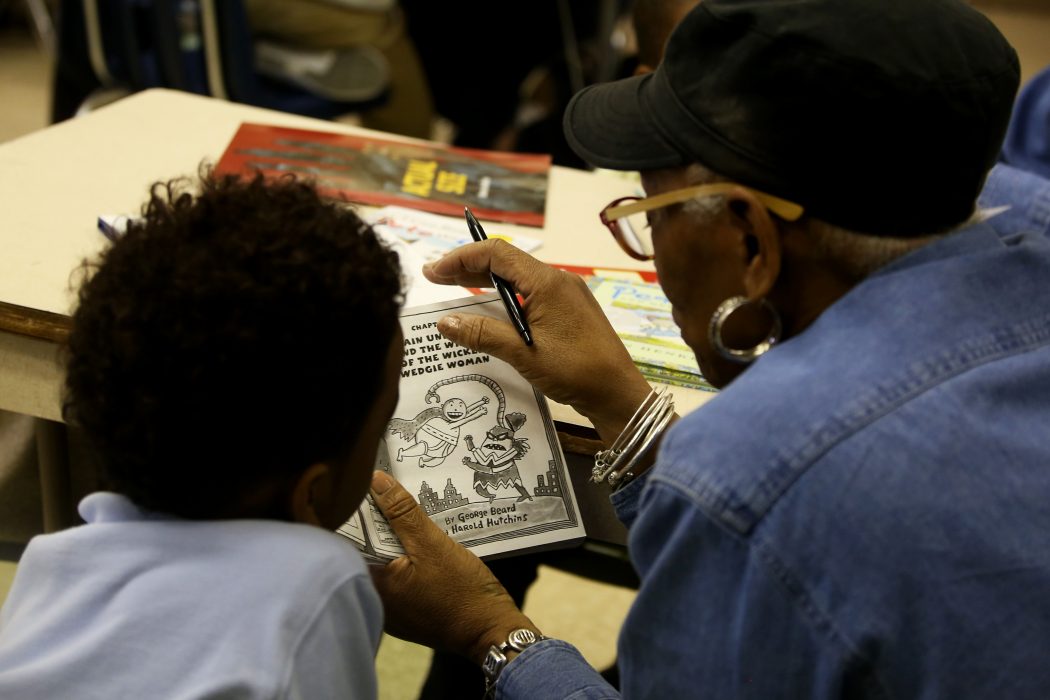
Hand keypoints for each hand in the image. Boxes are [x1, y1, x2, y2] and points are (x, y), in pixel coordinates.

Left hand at [368, 471, 536, 662]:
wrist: (490, 631)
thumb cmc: (462, 590)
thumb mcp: (433, 544)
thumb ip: (402, 513)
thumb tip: (376, 481)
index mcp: (374, 584)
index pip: (352, 540)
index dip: (361, 513)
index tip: (371, 490)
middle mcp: (375, 600)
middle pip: (369, 552)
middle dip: (381, 525)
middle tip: (394, 498)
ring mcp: (391, 611)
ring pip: (385, 565)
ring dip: (395, 543)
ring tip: (410, 517)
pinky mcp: (408, 614)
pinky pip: (399, 580)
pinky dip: (406, 562)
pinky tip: (423, 548)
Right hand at [423, 240, 651, 441]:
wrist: (618, 394)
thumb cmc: (576, 372)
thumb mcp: (523, 353)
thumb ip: (483, 334)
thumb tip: (444, 322)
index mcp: (547, 282)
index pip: (496, 254)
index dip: (461, 258)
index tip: (434, 271)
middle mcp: (558, 281)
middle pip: (505, 263)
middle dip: (468, 269)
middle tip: (434, 278)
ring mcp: (566, 295)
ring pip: (517, 280)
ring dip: (485, 284)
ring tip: (453, 290)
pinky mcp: (569, 311)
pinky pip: (530, 295)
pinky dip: (505, 299)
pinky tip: (488, 311)